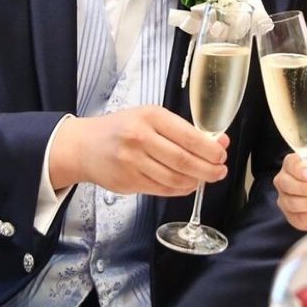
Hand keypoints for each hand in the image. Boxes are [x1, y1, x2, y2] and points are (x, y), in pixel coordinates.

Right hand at [49, 107, 228, 197]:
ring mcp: (132, 162)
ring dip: (195, 181)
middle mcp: (140, 138)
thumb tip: (219, 142)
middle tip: (220, 171)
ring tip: (205, 178)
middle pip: (184, 160)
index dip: (210, 149)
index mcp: (150, 116)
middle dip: (208, 169)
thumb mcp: (151, 118)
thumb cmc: (122, 128)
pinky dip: (179, 189)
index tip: (222, 154)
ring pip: (174, 178)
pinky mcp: (128, 181)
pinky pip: (162, 189)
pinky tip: (187, 184)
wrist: (84, 146)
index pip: (188, 136)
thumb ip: (183, 130)